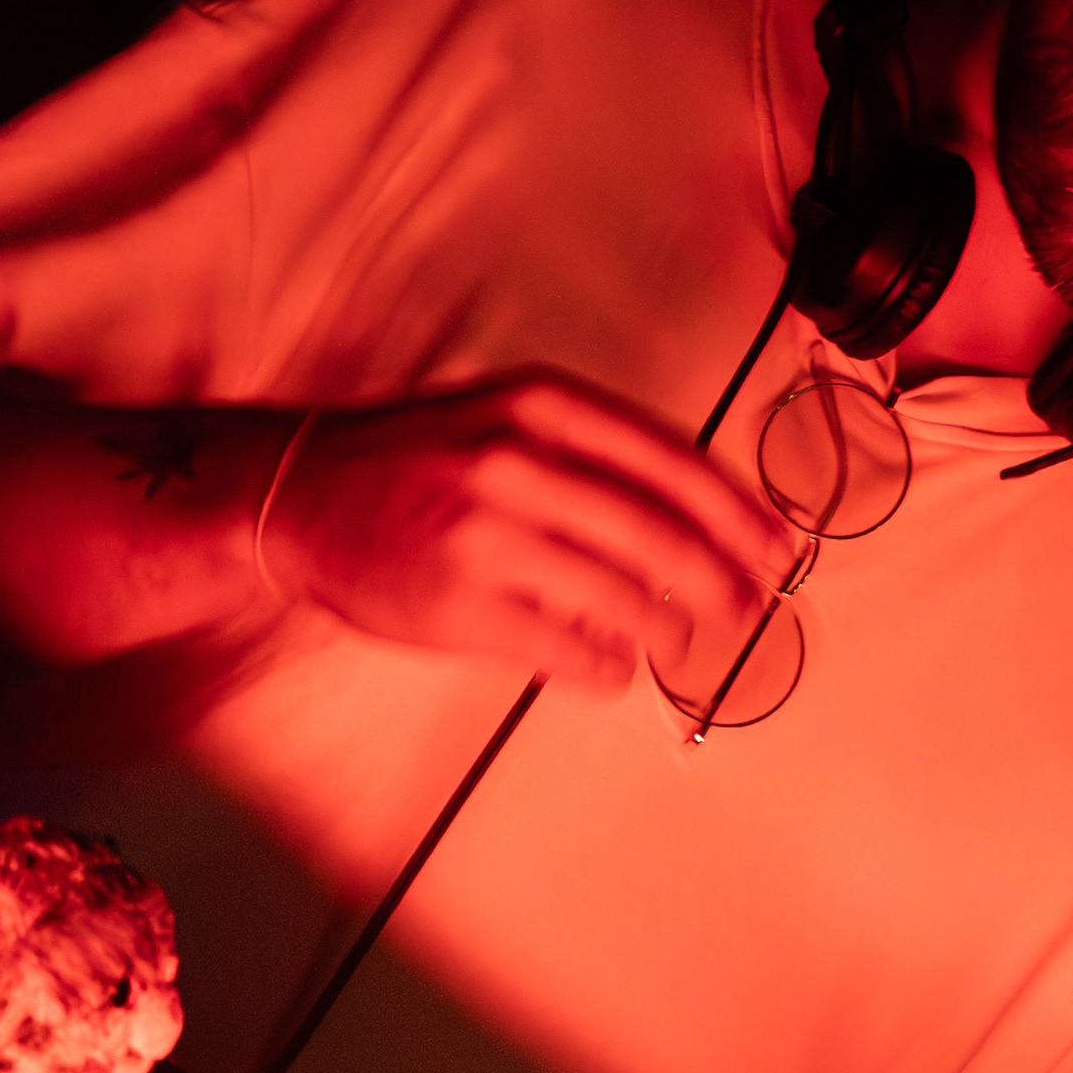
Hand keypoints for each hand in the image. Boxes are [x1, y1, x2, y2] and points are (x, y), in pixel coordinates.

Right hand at [262, 372, 793, 690]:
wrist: (296, 494)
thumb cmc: (416, 461)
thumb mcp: (507, 417)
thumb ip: (596, 452)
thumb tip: (708, 514)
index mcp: (542, 406)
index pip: (675, 462)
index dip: (739, 514)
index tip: (777, 549)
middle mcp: (518, 462)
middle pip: (663, 536)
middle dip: (722, 583)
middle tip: (745, 610)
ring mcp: (486, 535)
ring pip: (625, 600)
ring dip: (667, 632)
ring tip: (675, 640)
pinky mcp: (460, 605)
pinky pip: (570, 650)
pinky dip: (606, 665)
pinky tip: (609, 663)